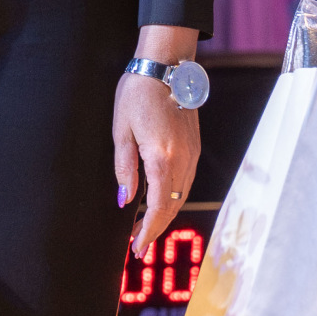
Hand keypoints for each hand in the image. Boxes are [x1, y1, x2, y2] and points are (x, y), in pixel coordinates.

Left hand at [113, 25, 202, 256]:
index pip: (156, 207)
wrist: (166, 67)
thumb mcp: (121, 131)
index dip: (147, 232)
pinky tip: (161, 201)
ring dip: (165, 215)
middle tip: (139, 246)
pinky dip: (174, 197)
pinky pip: (187, 181)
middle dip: (156, 229)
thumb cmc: (137, 93)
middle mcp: (183, 159)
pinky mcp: (195, 146)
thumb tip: (125, 199)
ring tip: (147, 228)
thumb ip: (124, 168)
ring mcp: (193, 153)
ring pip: (182, 196)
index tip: (137, 249)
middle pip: (172, 206)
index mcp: (162, 158)